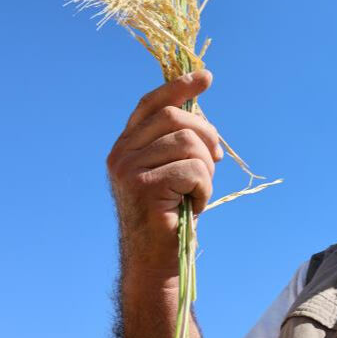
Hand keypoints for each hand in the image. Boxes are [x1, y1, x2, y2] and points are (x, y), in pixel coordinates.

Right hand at [107, 70, 222, 278]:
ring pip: (188, 143)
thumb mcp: (175, 170)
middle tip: (215, 159)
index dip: (179, 86)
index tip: (206, 77)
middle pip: (176, 117)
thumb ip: (180, 142)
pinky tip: (193, 205)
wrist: (158, 260)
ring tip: (196, 192)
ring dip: (205, 170)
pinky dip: (204, 189)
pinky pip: (193, 170)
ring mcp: (128, 169)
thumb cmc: (171, 214)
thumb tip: (203, 114)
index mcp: (126, 145)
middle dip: (207, 135)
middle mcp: (121, 153)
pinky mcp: (142, 187)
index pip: (152, 103)